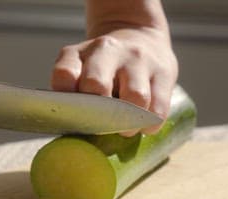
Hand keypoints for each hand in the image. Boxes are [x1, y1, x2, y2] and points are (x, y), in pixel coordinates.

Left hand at [51, 0, 176, 134]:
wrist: (138, 35)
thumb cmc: (103, 69)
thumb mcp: (80, 71)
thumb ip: (72, 96)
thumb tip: (73, 134)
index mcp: (78, 54)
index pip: (64, 76)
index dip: (66, 102)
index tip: (73, 118)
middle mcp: (106, 50)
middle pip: (97, 85)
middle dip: (98, 115)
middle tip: (102, 128)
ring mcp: (136, 58)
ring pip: (135, 98)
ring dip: (129, 123)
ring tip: (126, 128)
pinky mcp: (163, 70)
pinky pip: (158, 107)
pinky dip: (150, 124)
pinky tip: (144, 126)